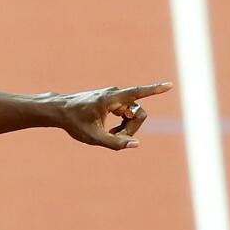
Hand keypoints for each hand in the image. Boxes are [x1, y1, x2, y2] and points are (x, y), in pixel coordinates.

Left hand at [56, 82, 173, 149]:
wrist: (59, 111)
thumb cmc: (74, 123)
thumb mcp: (92, 137)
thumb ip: (114, 143)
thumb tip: (136, 144)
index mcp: (111, 99)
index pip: (137, 92)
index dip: (155, 90)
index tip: (170, 85)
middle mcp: (115, 94)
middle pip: (137, 113)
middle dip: (131, 128)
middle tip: (116, 139)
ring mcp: (113, 97)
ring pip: (131, 114)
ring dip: (125, 127)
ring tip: (110, 135)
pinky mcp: (111, 101)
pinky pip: (125, 113)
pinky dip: (121, 124)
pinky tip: (110, 132)